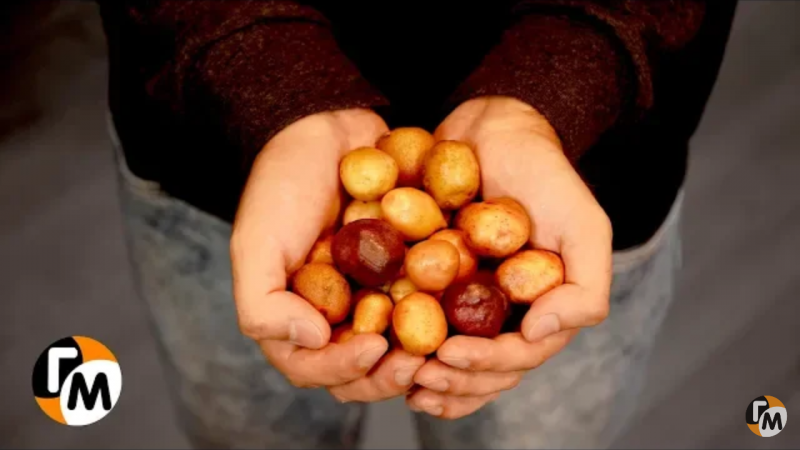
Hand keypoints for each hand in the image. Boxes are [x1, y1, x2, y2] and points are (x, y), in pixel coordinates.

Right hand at [230, 109, 425, 402]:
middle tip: (417, 362)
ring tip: (445, 346)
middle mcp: (337, 314)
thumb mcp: (255, 243)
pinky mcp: (409, 270)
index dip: (344, 369)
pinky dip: (445, 312)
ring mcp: (375, 294)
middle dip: (390, 373)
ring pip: (402, 346)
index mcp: (295, 318)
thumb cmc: (282, 184)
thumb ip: (263, 306)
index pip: (316, 367)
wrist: (325, 126)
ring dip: (422, 354)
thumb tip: (313, 341)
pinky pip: (431, 302)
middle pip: (365, 369)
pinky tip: (462, 308)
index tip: (373, 348)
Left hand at [407, 96, 612, 418]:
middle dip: (453, 381)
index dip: (486, 364)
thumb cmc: (544, 173)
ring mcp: (469, 301)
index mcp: (543, 309)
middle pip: (483, 370)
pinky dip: (405, 349)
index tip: (449, 355)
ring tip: (400, 378)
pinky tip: (385, 356)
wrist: (494, 131)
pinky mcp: (434, 283)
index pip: (519, 356)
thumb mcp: (583, 224)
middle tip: (417, 375)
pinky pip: (420, 325)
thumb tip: (542, 335)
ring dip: (430, 380)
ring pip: (452, 360)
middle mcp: (506, 314)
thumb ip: (585, 285)